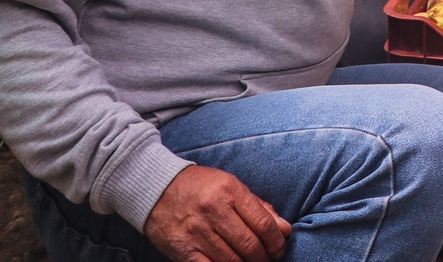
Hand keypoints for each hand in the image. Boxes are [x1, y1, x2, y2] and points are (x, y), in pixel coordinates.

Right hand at [144, 164, 290, 261]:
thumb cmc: (200, 187)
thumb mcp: (231, 187)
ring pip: (232, 260)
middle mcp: (214, 210)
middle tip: (267, 259)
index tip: (279, 248)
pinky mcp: (183, 249)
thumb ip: (259, 208)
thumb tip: (285, 229)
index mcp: (230, 191)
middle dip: (264, 258)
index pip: (263, 223)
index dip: (277, 241)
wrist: (157, 188)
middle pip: (250, 245)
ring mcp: (197, 231)